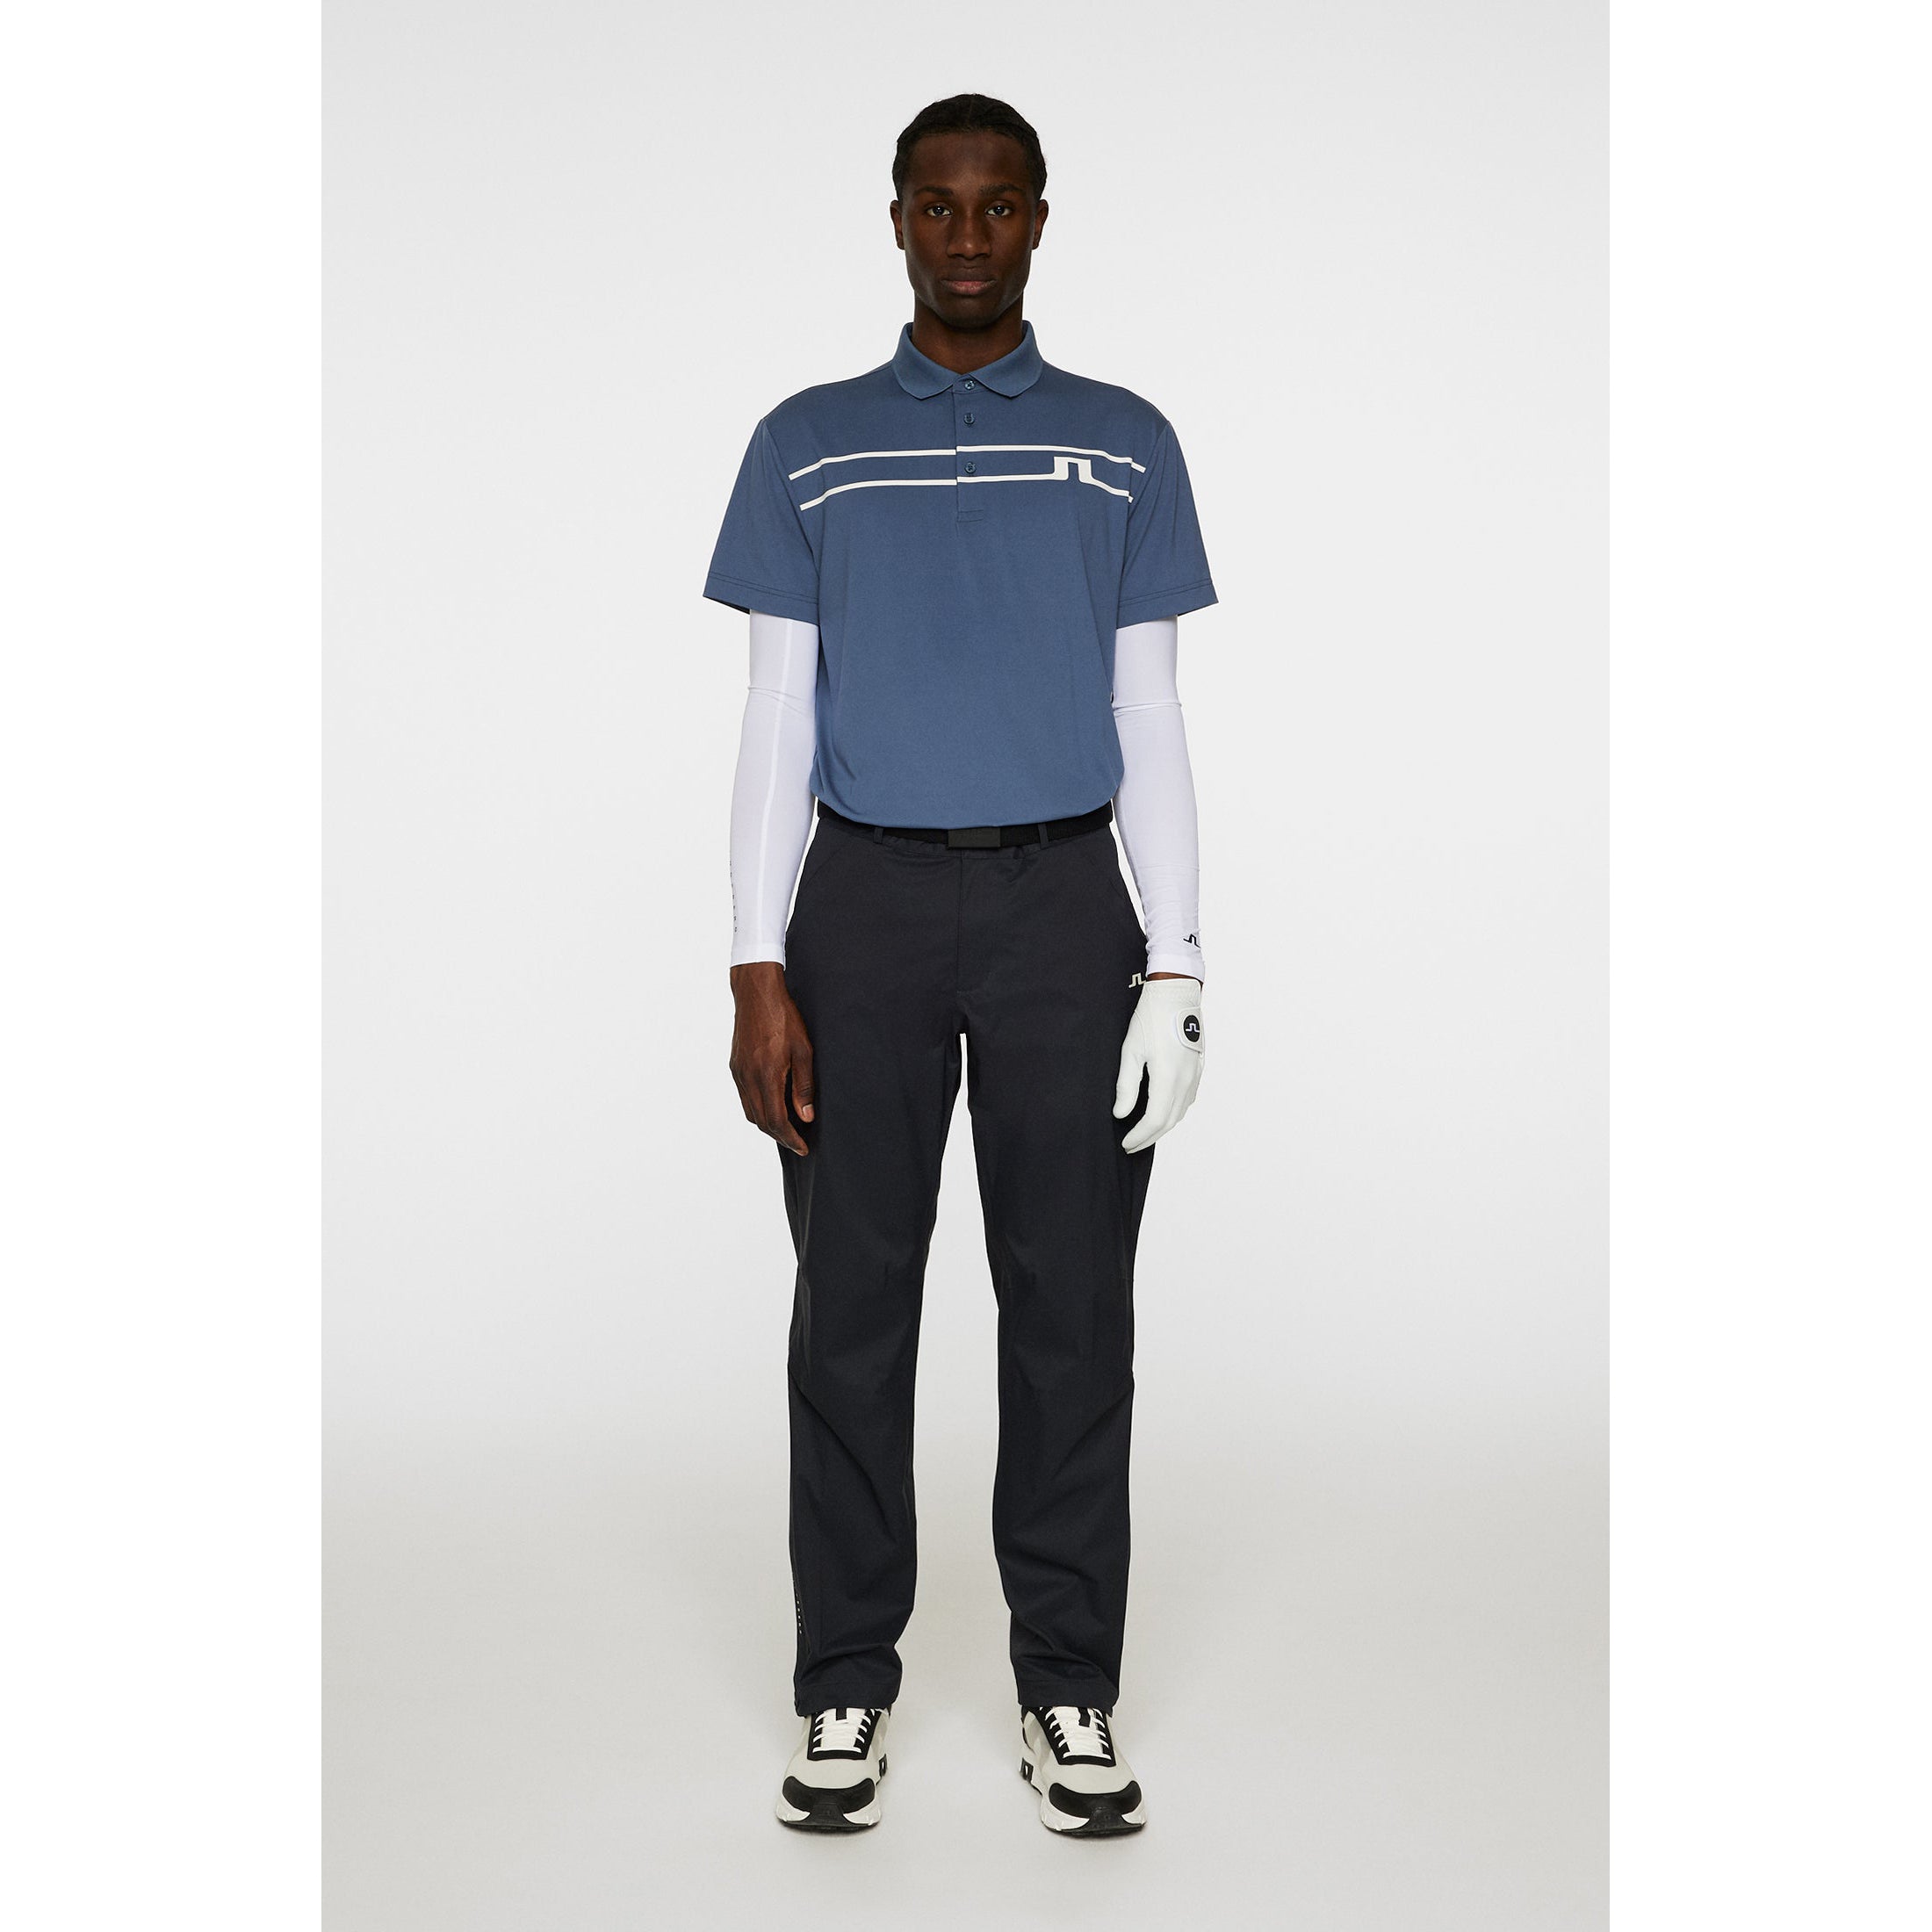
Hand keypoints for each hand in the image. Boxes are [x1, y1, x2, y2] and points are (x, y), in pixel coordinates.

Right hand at [729, 961, 814, 1154]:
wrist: (756, 993)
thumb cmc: (784, 1017)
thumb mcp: (803, 1050)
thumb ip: (804, 1086)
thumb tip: (806, 1116)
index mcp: (766, 1075)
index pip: (776, 1120)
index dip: (791, 1138)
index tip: (803, 1147)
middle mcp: (748, 1078)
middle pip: (761, 1121)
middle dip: (780, 1136)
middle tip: (798, 1142)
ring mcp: (739, 1073)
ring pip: (751, 1112)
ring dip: (768, 1125)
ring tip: (788, 1129)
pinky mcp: (735, 1066)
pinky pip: (745, 1098)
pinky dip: (758, 1110)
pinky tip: (772, 1107)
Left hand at [1113, 975, 1203, 1153]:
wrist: (1176, 991)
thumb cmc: (1150, 1016)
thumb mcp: (1131, 1050)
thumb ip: (1127, 1085)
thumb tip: (1121, 1113)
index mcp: (1168, 1077)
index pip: (1154, 1120)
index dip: (1139, 1136)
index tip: (1125, 1143)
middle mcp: (1186, 1079)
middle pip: (1169, 1121)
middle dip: (1149, 1138)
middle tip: (1132, 1145)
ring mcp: (1195, 1074)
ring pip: (1181, 1112)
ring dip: (1163, 1127)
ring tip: (1144, 1133)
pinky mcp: (1198, 1067)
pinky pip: (1188, 1099)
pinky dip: (1174, 1112)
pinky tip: (1163, 1112)